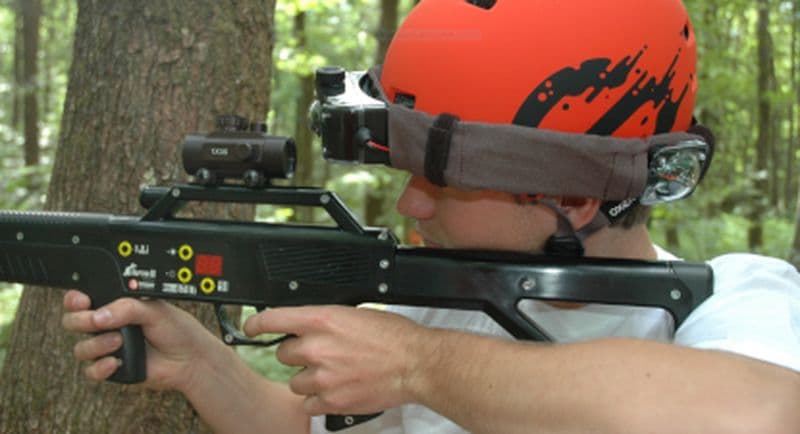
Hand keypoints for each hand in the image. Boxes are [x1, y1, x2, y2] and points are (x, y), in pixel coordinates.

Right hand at [61, 290, 226, 391]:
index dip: (75, 299)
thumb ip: (127, 308)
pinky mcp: (112, 368)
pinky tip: (116, 362)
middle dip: (80, 321)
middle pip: (73, 322)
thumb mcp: (155, 309)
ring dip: (96, 344)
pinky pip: (91, 371)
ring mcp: (108, 347)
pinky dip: (101, 367)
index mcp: (116, 305)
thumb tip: (99, 315)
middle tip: (97, 322)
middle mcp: (108, 325)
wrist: (190, 359)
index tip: (82, 301)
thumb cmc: (177, 329)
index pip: (84, 299)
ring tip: (119, 341)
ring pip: (81, 348)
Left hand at [243, 305, 434, 415]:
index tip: (250, 327)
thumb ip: (326, 321)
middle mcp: (317, 348)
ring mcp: (322, 377)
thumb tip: (308, 326)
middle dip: (299, 354)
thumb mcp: (356, 314)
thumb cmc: (394, 337)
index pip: (272, 319)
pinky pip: (308, 404)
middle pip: (284, 353)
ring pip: (294, 381)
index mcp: (322, 320)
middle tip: (322, 354)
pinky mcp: (331, 402)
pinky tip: (335, 390)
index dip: (256, 324)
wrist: (416, 364)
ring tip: (333, 373)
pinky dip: (318, 399)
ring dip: (308, 378)